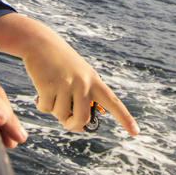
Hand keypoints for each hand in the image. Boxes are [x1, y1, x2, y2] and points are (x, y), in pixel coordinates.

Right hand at [0, 14, 138, 135]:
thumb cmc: (59, 63)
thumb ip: (80, 101)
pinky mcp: (48, 85)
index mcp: (94, 80)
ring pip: (61, 115)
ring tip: (50, 93)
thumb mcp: (76, 77)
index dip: (125, 118)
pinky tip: (40, 92)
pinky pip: (45, 108)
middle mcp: (83, 83)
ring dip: (54, 109)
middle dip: (72, 125)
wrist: (39, 42)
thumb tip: (79, 128)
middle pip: (82, 119)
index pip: (113, 102)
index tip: (136, 132)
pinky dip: (41, 104)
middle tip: (65, 121)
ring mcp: (66, 84)